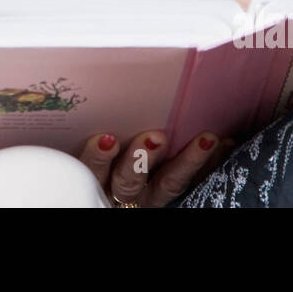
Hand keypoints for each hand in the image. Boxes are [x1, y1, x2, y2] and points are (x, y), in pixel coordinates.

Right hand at [79, 129, 233, 207]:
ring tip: (205, 140)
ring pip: (168, 185)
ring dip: (188, 162)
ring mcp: (151, 196)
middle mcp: (124, 192)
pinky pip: (195, 184)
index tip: (107, 138)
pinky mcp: (174, 195)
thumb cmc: (105, 160)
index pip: (93, 171)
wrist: (130, 190)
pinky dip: (211, 163)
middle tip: (156, 137)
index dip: (98, 158)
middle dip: (142, 160)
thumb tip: (69, 95)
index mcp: (99, 180)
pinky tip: (223, 142)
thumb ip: (91, 136)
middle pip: (129, 181)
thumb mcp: (91, 153)